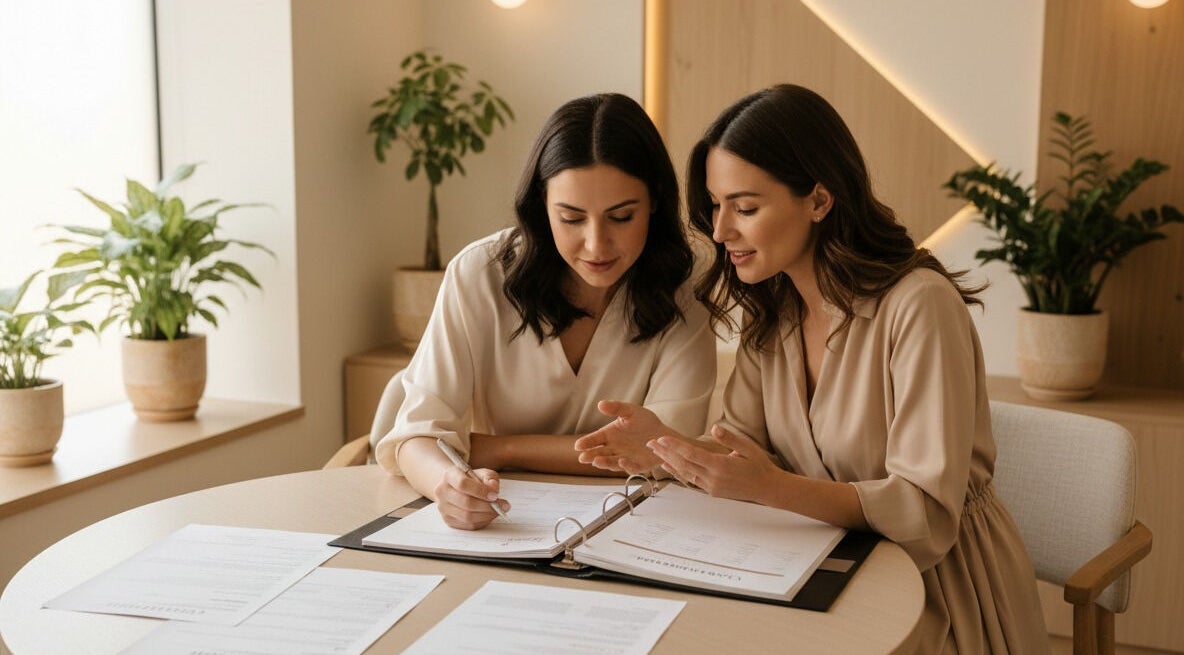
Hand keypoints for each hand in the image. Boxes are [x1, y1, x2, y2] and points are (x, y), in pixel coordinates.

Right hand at [432, 466, 510, 529]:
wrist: (455, 487)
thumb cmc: (471, 479)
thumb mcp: (482, 473)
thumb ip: (490, 478)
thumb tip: (494, 489)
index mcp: (449, 475)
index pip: (463, 484)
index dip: (481, 491)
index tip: (495, 495)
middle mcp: (442, 491)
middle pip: (466, 503)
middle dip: (488, 506)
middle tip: (503, 506)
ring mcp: (443, 507)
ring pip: (467, 516)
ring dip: (487, 515)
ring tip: (498, 511)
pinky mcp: (448, 520)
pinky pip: (468, 525)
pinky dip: (482, 522)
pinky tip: (489, 515)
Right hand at [573, 401, 678, 474]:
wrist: (664, 433)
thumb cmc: (645, 422)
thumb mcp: (631, 411)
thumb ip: (616, 408)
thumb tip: (600, 404)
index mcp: (610, 435)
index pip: (595, 439)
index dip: (587, 443)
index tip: (578, 445)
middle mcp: (615, 449)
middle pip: (600, 454)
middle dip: (591, 456)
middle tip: (582, 457)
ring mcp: (626, 458)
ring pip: (612, 463)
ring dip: (604, 463)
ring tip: (596, 461)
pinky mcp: (639, 466)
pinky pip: (631, 468)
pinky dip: (626, 466)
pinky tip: (621, 461)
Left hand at [649, 424, 781, 502]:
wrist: (767, 488)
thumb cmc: (759, 466)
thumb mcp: (748, 448)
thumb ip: (730, 438)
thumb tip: (715, 428)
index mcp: (721, 466)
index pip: (692, 454)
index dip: (674, 446)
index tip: (661, 439)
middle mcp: (713, 478)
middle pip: (684, 464)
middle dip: (665, 452)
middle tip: (650, 443)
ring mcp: (711, 487)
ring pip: (685, 473)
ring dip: (669, 462)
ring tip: (655, 453)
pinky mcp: (712, 492)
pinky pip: (691, 481)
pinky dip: (679, 472)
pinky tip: (671, 466)